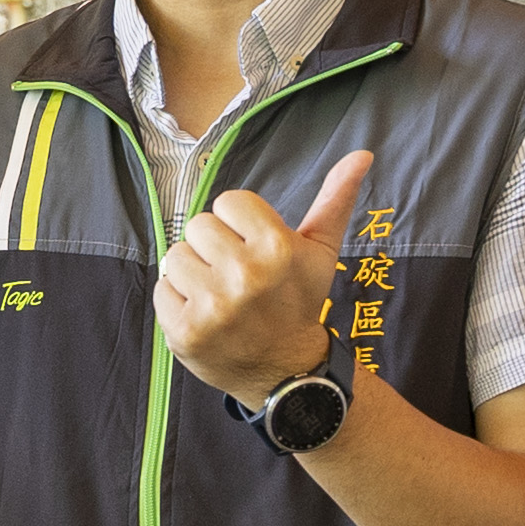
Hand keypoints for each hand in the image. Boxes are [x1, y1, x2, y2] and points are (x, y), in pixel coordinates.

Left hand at [155, 144, 371, 407]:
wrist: (286, 373)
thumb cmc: (300, 302)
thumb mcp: (322, 252)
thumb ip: (335, 199)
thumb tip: (362, 153)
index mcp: (277, 247)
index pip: (228, 201)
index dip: (240, 223)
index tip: (254, 249)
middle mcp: (244, 275)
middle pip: (199, 225)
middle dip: (215, 247)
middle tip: (237, 276)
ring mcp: (212, 306)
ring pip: (177, 256)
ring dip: (195, 273)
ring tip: (220, 295)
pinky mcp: (185, 332)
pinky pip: (162, 289)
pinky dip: (178, 301)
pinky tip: (205, 315)